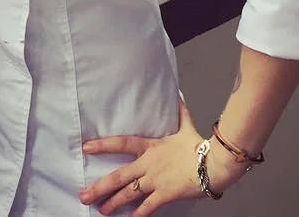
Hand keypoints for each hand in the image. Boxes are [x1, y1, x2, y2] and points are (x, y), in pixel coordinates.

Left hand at [79, 101, 244, 214]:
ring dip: (113, 203)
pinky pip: (148, 207)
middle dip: (100, 187)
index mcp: (150, 147)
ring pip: (129, 194)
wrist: (214, 163)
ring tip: (100, 210)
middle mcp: (148, 165)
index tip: (85, 147)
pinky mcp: (166, 195)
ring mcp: (156, 181)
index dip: (102, 144)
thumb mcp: (186, 125)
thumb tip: (177, 94)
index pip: (121, 143)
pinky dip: (138, 215)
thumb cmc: (199, 145)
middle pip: (119, 176)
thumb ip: (179, 112)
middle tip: (84, 195)